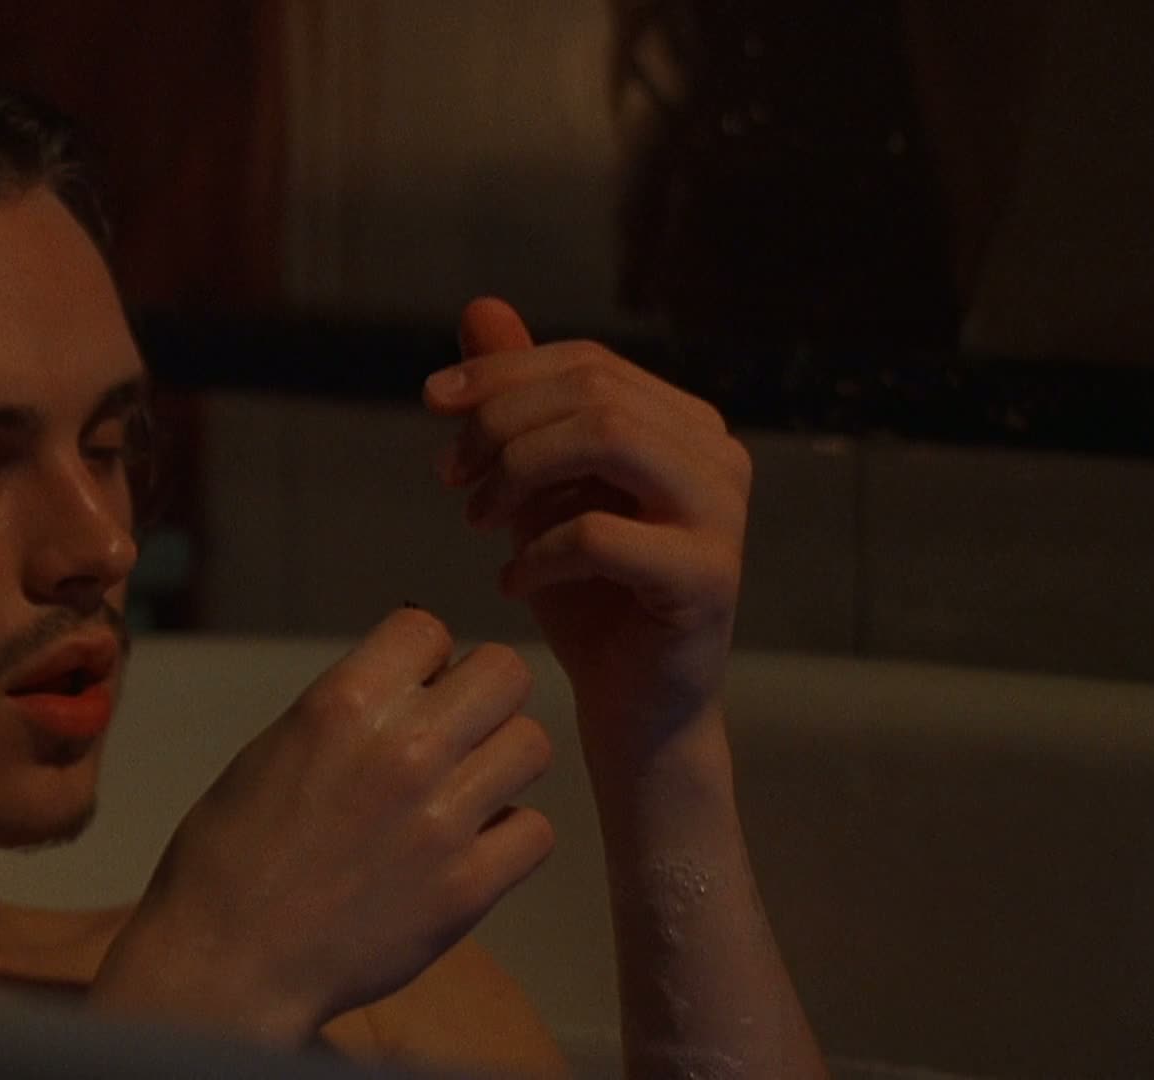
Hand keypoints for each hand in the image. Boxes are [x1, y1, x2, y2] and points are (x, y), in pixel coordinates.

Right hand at [93, 608, 553, 1042]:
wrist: (226, 962)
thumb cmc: (229, 857)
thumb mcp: (274, 748)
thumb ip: (348, 710)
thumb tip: (409, 684)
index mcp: (344, 704)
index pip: (429, 626)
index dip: (424, 655)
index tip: (414, 684)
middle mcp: (405, 749)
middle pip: (505, 672)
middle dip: (483, 692)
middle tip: (457, 727)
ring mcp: (444, 820)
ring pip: (533, 745)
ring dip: (502, 760)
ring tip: (465, 788)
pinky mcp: (469, 887)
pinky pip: (536, 831)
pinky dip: (509, 836)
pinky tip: (471, 847)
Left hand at [423, 297, 751, 765]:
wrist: (635, 709)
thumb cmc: (588, 599)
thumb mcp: (537, 490)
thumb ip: (519, 404)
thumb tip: (481, 307)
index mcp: (683, 423)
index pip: (587, 363)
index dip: (502, 371)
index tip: (432, 402)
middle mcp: (717, 455)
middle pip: (593, 391)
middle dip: (501, 422)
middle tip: (449, 476)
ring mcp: (721, 516)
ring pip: (606, 438)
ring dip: (519, 472)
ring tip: (476, 520)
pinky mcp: (707, 579)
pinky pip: (601, 534)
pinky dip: (538, 552)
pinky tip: (511, 581)